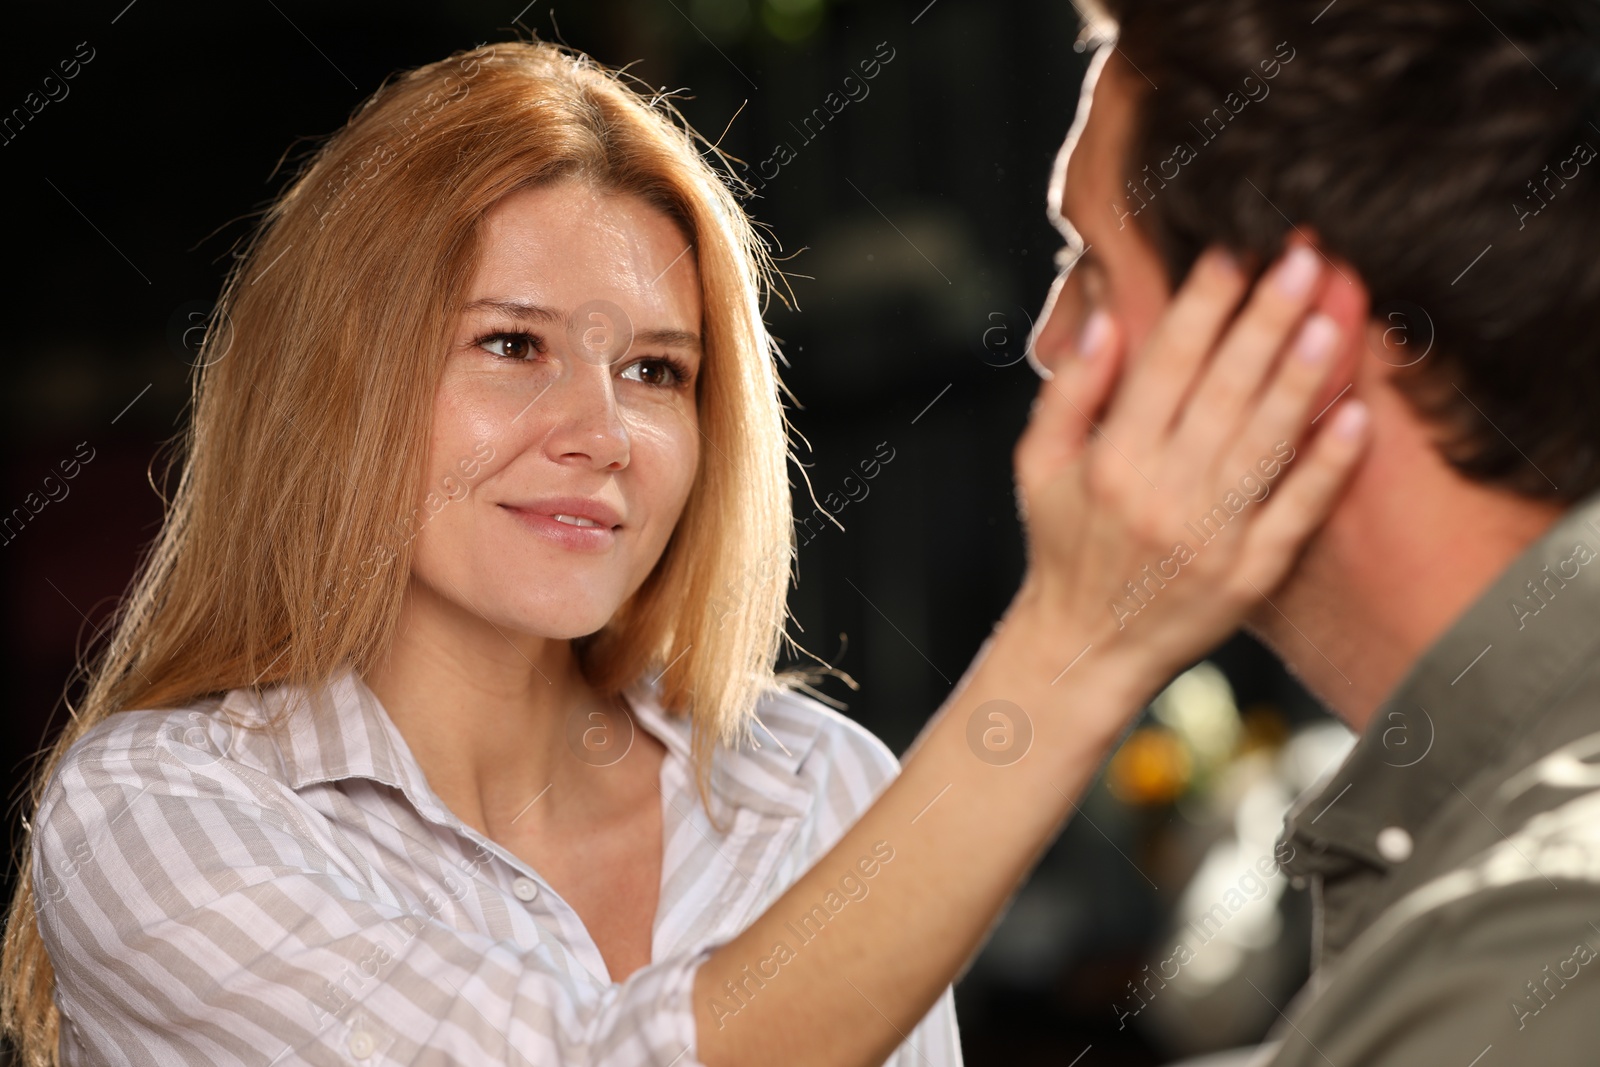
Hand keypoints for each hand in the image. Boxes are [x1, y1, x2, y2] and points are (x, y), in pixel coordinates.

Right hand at [1011, 239, 1369, 687]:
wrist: (1083, 649)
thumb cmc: (1062, 546)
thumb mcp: (1038, 465)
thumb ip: (1070, 390)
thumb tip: (1109, 316)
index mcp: (1110, 462)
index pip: (1164, 365)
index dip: (1201, 305)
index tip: (1233, 251)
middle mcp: (1159, 496)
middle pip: (1223, 392)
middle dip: (1265, 320)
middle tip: (1303, 259)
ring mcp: (1210, 538)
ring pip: (1264, 443)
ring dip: (1302, 378)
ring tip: (1333, 317)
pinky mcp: (1249, 575)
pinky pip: (1296, 512)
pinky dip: (1327, 467)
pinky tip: (1355, 417)